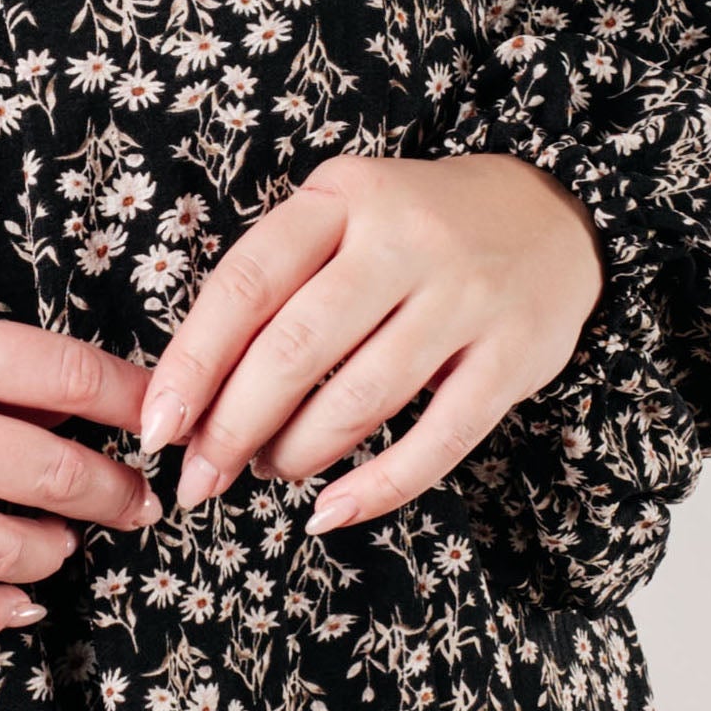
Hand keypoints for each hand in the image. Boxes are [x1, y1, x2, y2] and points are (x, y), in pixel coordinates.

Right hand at [0, 254, 161, 640]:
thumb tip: (25, 388)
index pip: (64, 377)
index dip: (128, 400)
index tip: (156, 413)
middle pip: (53, 471)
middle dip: (113, 492)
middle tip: (141, 501)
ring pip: (2, 547)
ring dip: (54, 552)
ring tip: (69, 547)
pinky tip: (14, 609)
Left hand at [136, 151, 603, 532]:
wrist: (552, 215)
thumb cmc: (415, 232)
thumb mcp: (343, 220)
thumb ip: (279, 286)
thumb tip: (194, 394)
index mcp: (342, 197)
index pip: (247, 284)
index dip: (194, 362)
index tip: (158, 426)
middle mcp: (405, 239)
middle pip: (295, 348)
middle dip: (233, 427)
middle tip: (200, 478)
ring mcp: (466, 297)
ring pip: (360, 398)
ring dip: (297, 453)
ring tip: (268, 471)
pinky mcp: (515, 355)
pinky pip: (437, 440)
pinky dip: (377, 488)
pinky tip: (331, 512)